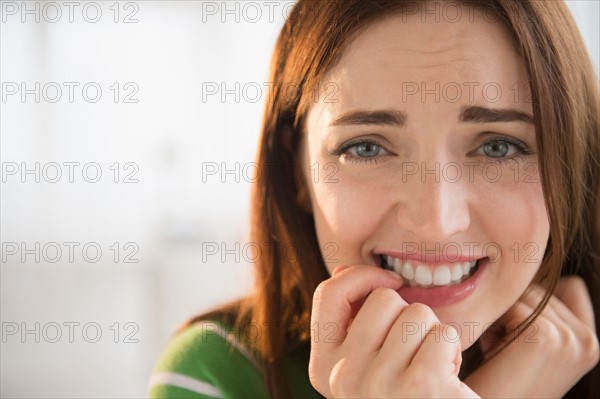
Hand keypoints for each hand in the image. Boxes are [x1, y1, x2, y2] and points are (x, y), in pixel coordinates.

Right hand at [309, 265, 478, 397]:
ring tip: (428, 367)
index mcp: (323, 368)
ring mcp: (380, 384)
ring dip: (432, 334)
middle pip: (383, 298)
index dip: (361, 276)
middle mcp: (343, 377)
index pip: (328, 293)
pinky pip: (444, 333)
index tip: (390, 281)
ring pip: (417, 312)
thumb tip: (341, 269)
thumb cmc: (401, 395)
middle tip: (412, 352)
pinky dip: (452, 350)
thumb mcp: (362, 363)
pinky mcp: (422, 387)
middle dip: (407, 315)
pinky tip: (446, 380)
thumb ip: (349, 320)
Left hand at [465, 276, 598, 397]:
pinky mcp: (544, 334)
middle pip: (541, 287)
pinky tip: (495, 353)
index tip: (520, 328)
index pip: (570, 286)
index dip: (538, 299)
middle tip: (507, 349)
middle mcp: (588, 340)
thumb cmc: (502, 374)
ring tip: (502, 352)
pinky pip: (509, 304)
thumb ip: (545, 311)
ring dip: (503, 317)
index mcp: (590, 341)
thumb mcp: (534, 341)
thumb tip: (531, 259)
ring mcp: (570, 337)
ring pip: (523, 293)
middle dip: (516, 311)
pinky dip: (494, 324)